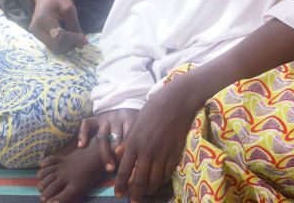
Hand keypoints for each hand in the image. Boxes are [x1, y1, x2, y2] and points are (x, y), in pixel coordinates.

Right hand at [28, 0, 87, 53]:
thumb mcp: (68, 8)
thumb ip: (74, 25)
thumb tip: (83, 43)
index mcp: (43, 19)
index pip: (59, 36)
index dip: (73, 40)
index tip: (84, 39)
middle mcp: (36, 28)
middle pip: (56, 45)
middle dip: (71, 44)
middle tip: (81, 41)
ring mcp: (35, 33)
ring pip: (53, 48)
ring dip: (67, 47)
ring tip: (76, 40)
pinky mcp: (37, 36)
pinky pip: (51, 45)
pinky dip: (62, 45)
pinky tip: (69, 40)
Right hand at [79, 108, 138, 172]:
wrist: (122, 99)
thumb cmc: (132, 116)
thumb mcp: (139, 120)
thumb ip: (139, 133)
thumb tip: (143, 156)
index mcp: (129, 118)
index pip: (129, 135)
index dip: (129, 150)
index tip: (132, 164)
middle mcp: (116, 119)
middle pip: (116, 138)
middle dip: (118, 154)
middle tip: (122, 168)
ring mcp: (104, 119)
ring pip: (102, 136)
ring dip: (105, 153)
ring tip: (109, 168)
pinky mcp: (95, 118)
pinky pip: (86, 124)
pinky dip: (82, 134)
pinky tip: (81, 146)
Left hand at [115, 76, 199, 200]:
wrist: (176, 101)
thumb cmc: (153, 108)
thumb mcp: (136, 123)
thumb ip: (127, 141)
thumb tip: (117, 154)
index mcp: (134, 143)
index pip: (124, 170)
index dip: (121, 185)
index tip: (119, 194)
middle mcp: (147, 151)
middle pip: (140, 180)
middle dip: (136, 194)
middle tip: (134, 201)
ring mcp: (162, 152)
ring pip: (155, 179)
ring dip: (150, 188)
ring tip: (147, 192)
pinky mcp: (175, 152)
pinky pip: (168, 171)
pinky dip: (163, 179)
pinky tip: (160, 180)